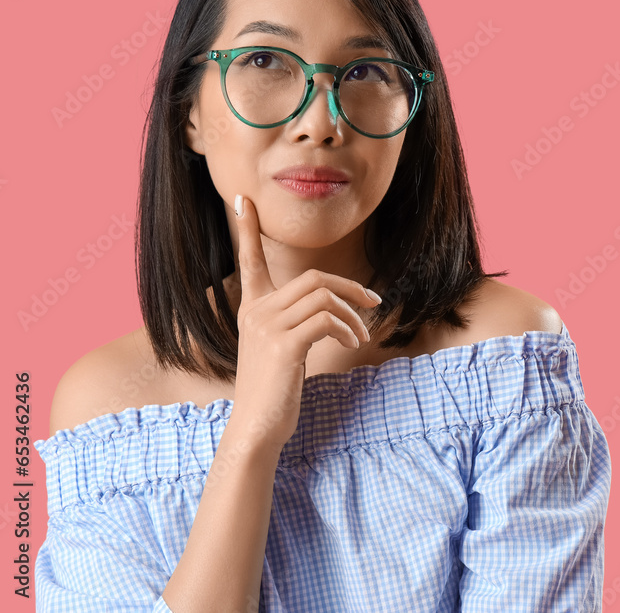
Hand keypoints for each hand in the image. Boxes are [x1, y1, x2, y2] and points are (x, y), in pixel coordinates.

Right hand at [226, 194, 381, 455]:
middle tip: (373, 304)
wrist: (257, 426)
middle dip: (351, 287)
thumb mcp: (281, 348)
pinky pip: (326, 320)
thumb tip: (334, 309)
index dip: (246, 228)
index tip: (241, 198)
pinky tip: (349, 345)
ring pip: (323, 295)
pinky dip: (346, 329)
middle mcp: (255, 311)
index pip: (248, 259)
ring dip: (353, 315)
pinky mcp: (282, 344)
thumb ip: (297, 322)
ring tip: (359, 336)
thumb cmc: (274, 389)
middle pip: (314, 277)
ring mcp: (266, 326)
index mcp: (252, 308)